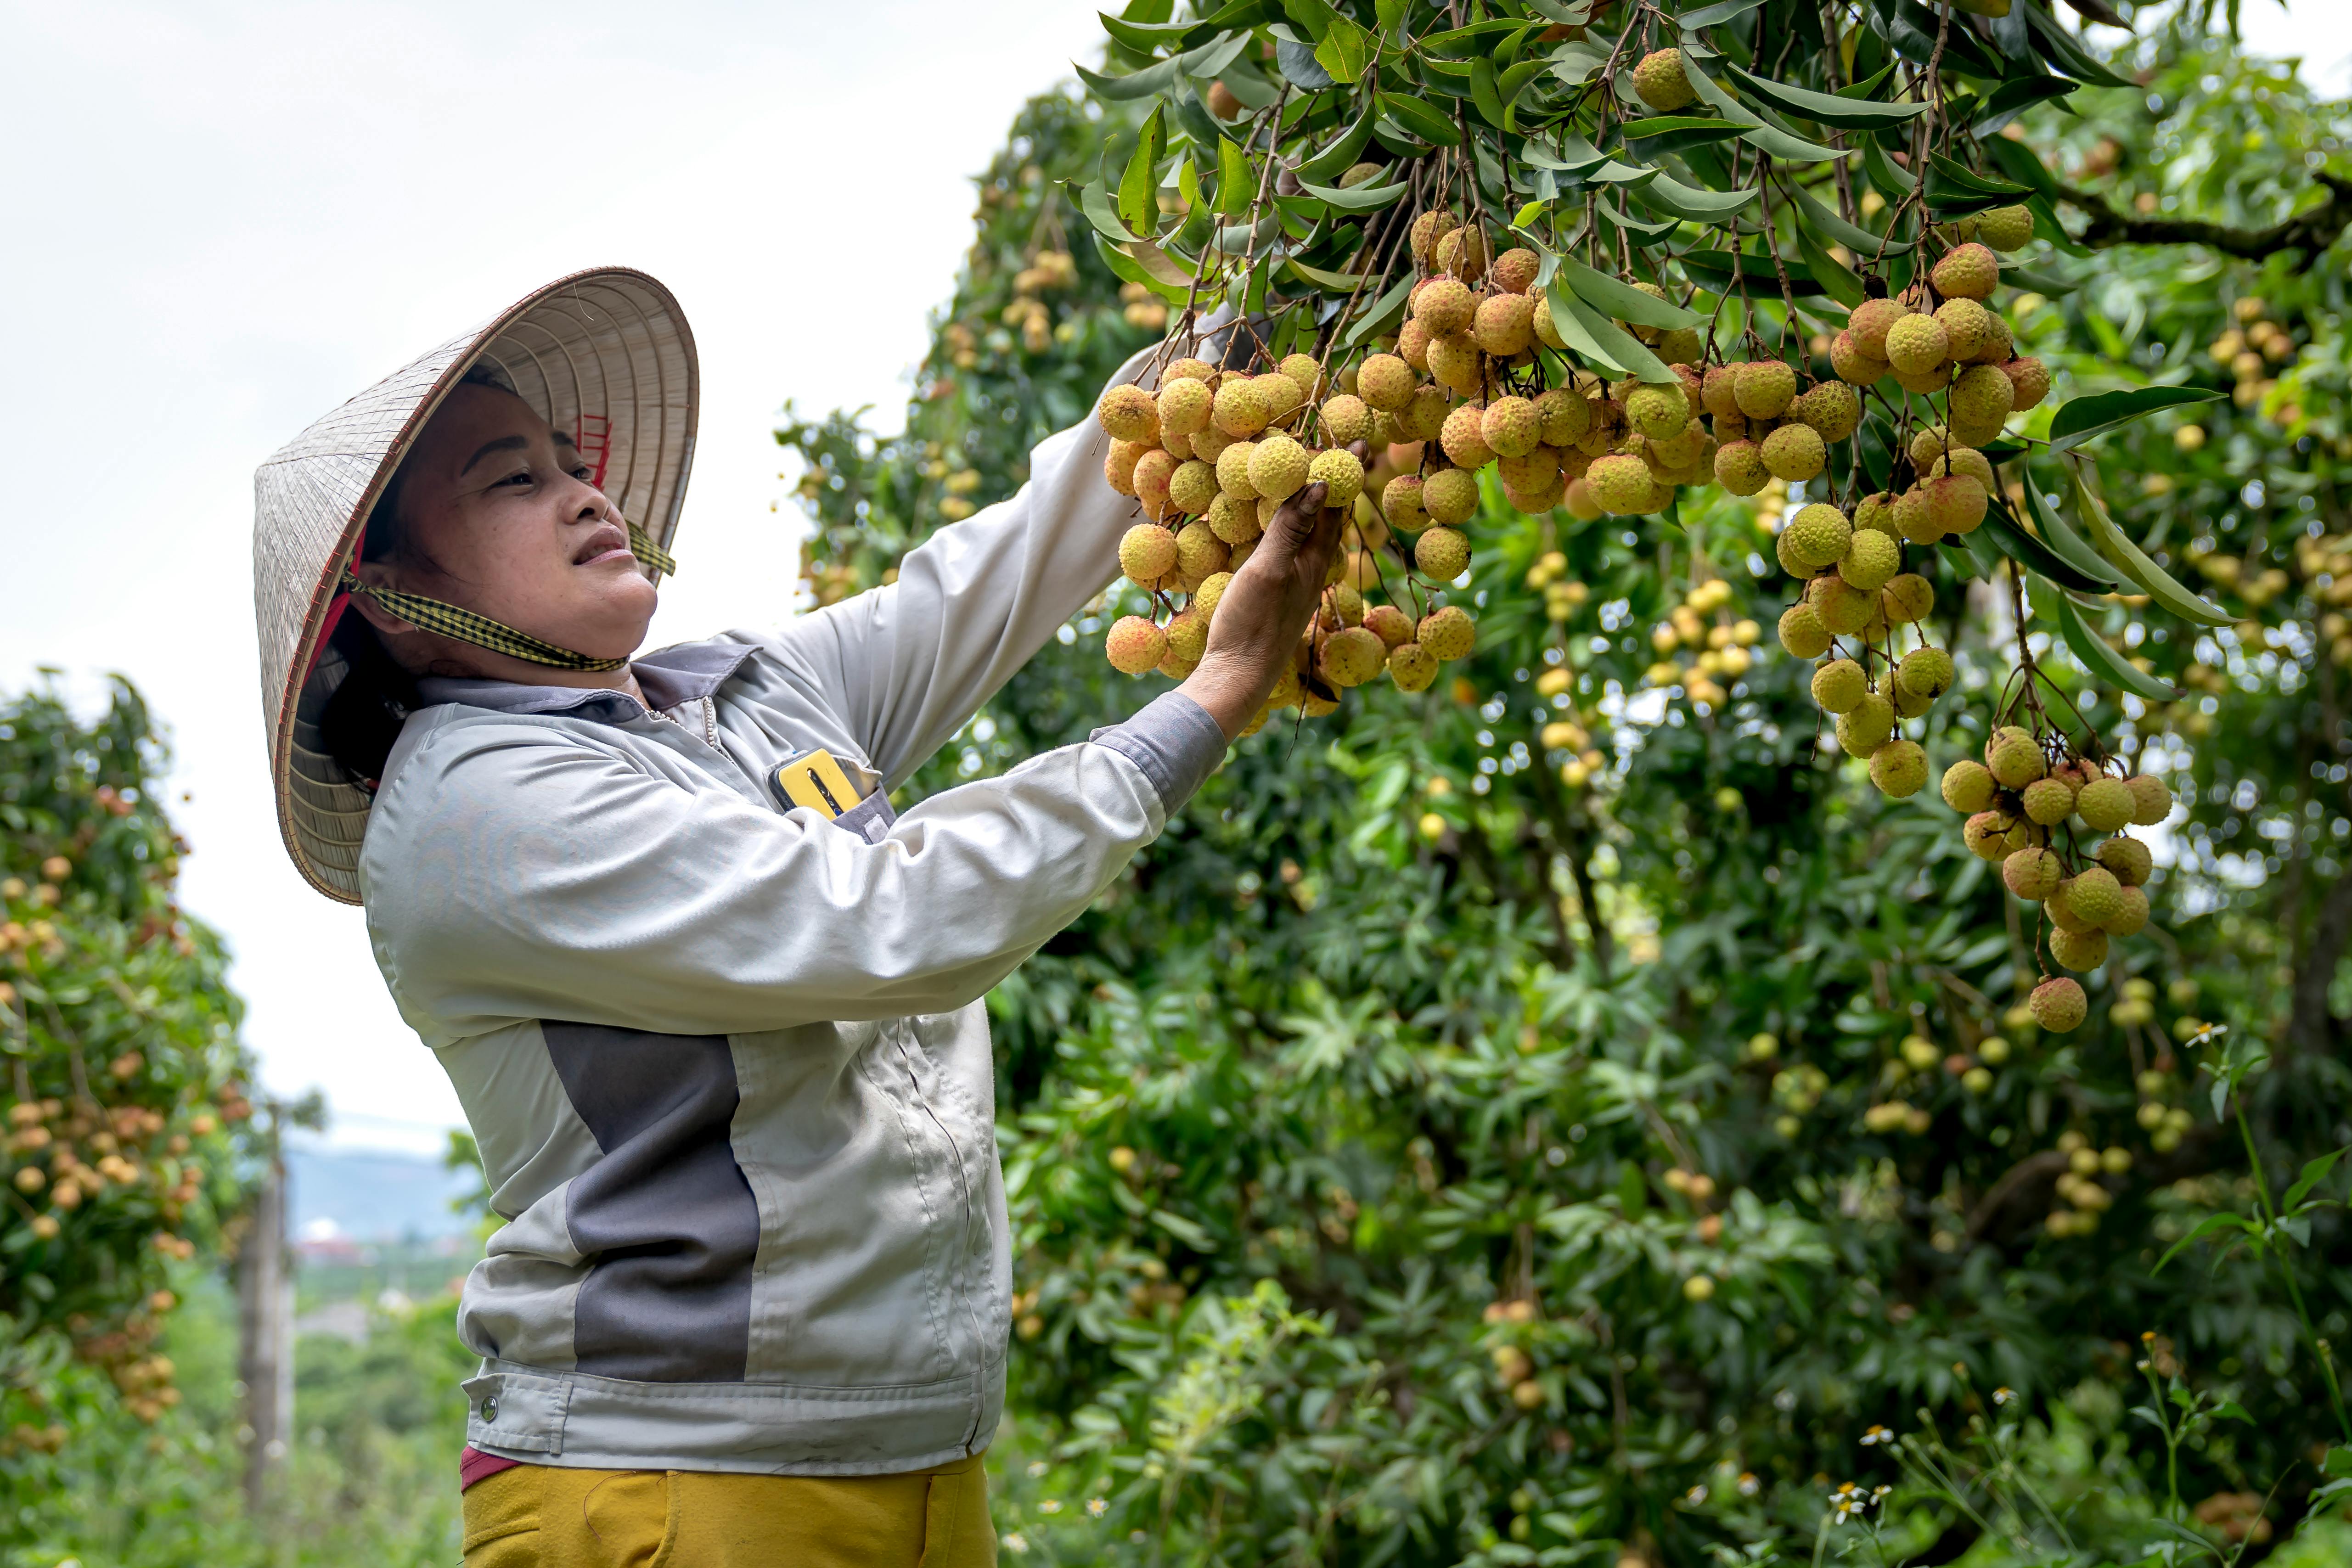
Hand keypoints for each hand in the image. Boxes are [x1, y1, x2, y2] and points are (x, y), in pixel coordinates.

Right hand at [1179, 440, 1365, 740]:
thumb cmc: (1252, 624)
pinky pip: (1296, 554)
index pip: (1336, 507)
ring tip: (1325, 485)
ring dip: (1321, 509)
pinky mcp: (1279, 599)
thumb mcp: (1269, 570)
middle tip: (1349, 455)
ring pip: (1316, 538)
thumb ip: (1292, 528)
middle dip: (1339, 487)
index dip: (1347, 473)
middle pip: (1331, 521)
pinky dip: (1299, 531)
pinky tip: (1289, 534)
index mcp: (1313, 561)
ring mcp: (1296, 587)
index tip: (1360, 442)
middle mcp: (1311, 572)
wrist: (1237, 677)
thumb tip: (1322, 484)